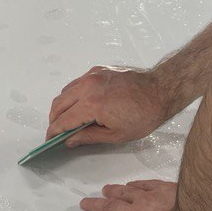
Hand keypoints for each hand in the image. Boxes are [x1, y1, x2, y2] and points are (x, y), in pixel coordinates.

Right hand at [47, 67, 172, 147]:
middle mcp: (88, 87)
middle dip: (54, 119)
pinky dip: (74, 94)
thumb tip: (70, 140)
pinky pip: (78, 82)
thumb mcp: (116, 134)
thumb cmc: (144, 114)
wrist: (161, 90)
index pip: (62, 120)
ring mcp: (93, 76)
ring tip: (67, 119)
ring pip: (66, 91)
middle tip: (57, 131)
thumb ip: (88, 137)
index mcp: (92, 105)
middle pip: (58, 104)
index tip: (50, 139)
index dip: (53, 132)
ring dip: (62, 106)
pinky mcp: (99, 70)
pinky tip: (80, 104)